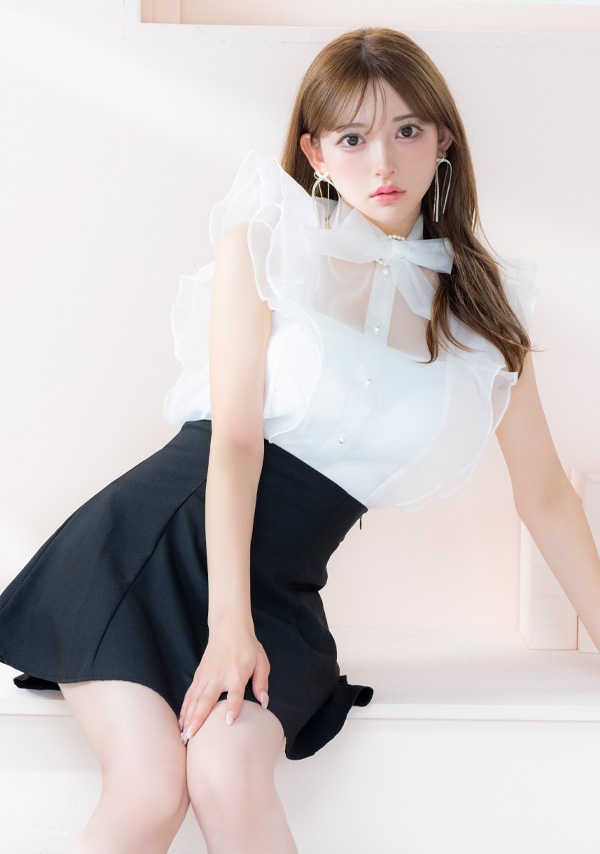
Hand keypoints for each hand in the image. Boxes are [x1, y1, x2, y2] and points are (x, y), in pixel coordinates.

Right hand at [178, 619, 269, 743]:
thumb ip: (262, 683)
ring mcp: (206, 676)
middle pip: (206, 700)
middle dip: (198, 719)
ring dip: (188, 717)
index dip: (232, 707)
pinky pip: (190, 694)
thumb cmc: (247, 646)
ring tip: (183, 735)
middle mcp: (218, 676)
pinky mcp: (199, 675)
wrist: (229, 628)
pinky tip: (181, 720)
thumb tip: (264, 702)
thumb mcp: (261, 662)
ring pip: (194, 699)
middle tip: (191, 737)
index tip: (228, 722)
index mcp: (236, 674)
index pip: (234, 694)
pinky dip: (185, 708)